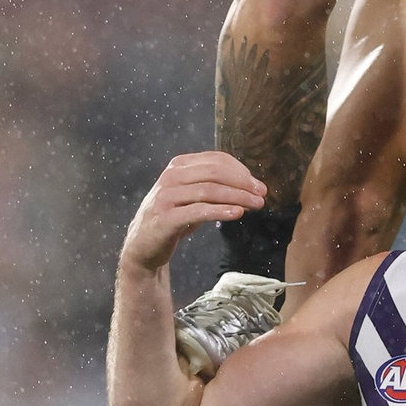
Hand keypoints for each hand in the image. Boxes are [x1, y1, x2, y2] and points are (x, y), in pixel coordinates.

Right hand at [121, 152, 266, 274]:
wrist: (142, 246)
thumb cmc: (173, 218)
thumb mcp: (191, 197)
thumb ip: (213, 187)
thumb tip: (249, 185)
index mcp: (178, 166)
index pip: (215, 159)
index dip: (240, 170)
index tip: (257, 184)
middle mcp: (170, 177)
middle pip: (214, 172)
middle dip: (242, 182)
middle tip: (262, 194)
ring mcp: (166, 197)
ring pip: (209, 190)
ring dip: (237, 196)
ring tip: (256, 204)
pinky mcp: (165, 218)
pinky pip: (198, 211)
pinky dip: (220, 211)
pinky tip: (237, 213)